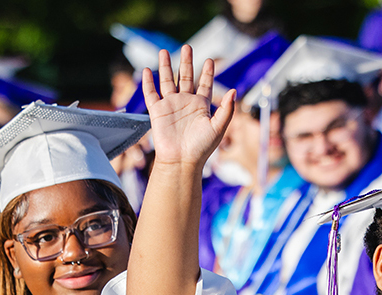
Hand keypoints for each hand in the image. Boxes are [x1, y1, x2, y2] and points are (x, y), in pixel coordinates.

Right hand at [143, 44, 235, 171]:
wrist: (182, 161)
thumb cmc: (202, 147)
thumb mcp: (218, 127)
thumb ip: (227, 109)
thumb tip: (234, 91)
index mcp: (201, 106)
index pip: (205, 85)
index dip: (208, 73)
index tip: (210, 61)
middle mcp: (186, 103)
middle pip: (185, 77)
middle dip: (186, 62)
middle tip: (187, 47)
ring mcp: (171, 106)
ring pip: (167, 81)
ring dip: (165, 67)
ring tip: (164, 51)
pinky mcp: (157, 112)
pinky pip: (151, 94)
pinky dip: (148, 82)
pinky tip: (147, 71)